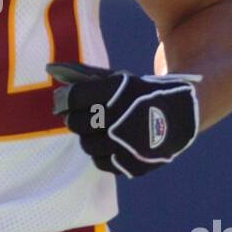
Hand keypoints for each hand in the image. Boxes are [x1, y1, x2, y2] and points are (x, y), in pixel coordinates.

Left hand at [47, 61, 200, 178]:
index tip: (63, 100)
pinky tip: (107, 141)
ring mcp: (128, 144)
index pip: (75, 98)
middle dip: (73, 118)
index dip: (64, 99)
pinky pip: (101, 161)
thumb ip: (84, 75)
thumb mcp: (118, 79)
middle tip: (77, 115)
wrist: (182, 115)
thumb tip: (50, 68)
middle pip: (77, 123)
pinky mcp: (132, 163)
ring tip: (95, 128)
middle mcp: (123, 118)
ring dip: (87, 136)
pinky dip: (101, 152)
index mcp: (119, 91)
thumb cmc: (141, 93)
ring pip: (87, 144)